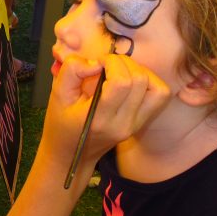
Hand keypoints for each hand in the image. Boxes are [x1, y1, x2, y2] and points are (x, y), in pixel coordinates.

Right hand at [41, 54, 169, 166]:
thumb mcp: (57, 93)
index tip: (98, 62)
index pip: (121, 83)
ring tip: (120, 71)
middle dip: (124, 62)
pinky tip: (129, 80)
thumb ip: (72, 70)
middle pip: (140, 81)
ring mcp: (135, 124)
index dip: (112, 63)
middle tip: (107, 64)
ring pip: (158, 88)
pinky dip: (149, 81)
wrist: (71, 154)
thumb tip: (96, 61)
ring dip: (139, 71)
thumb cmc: (60, 123)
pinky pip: (159, 96)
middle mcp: (123, 123)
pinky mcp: (141, 122)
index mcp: (99, 119)